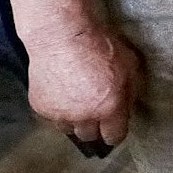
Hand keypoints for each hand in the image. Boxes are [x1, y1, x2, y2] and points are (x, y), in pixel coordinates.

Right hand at [23, 24, 139, 146]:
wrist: (62, 35)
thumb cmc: (98, 45)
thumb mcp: (129, 65)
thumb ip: (130, 92)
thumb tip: (127, 109)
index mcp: (109, 107)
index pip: (115, 136)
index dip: (115, 132)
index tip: (114, 127)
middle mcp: (84, 116)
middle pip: (90, 136)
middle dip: (94, 126)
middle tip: (94, 109)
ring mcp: (61, 114)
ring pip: (69, 128)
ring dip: (74, 119)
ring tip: (75, 100)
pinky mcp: (41, 108)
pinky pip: (52, 117)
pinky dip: (57, 108)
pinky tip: (60, 92)